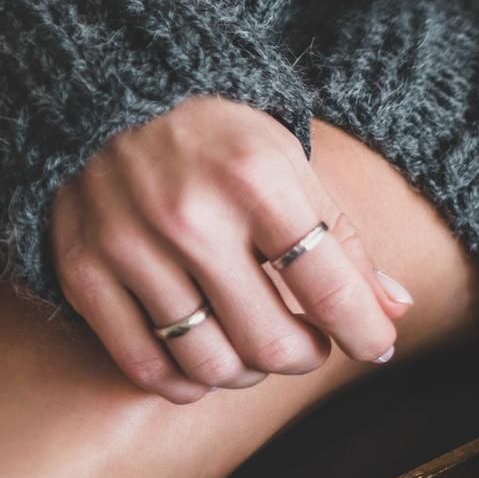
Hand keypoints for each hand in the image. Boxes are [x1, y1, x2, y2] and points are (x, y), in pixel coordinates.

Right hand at [51, 97, 411, 402]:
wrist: (106, 94)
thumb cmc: (216, 136)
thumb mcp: (289, 164)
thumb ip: (341, 238)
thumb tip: (395, 310)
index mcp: (254, 181)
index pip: (328, 290)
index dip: (365, 333)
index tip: (377, 348)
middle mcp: (188, 216)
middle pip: (268, 341)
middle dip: (305, 357)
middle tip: (311, 345)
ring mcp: (129, 247)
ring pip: (209, 363)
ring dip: (249, 372)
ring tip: (258, 347)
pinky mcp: (84, 271)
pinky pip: (144, 366)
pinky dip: (186, 383)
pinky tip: (207, 363)